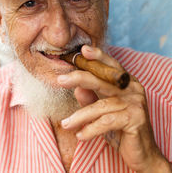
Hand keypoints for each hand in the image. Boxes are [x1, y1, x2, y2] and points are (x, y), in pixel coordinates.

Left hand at [58, 45, 171, 171]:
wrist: (142, 153)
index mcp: (126, 83)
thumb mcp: (102, 112)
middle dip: (80, 78)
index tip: (83, 50)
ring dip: (80, 116)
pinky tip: (80, 135)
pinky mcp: (136, 118)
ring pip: (101, 105)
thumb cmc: (121, 129)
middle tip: (61, 80)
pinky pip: (107, 121)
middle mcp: (133, 88)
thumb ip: (91, 98)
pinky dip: (91, 129)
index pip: (111, 65)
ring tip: (65, 124)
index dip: (98, 56)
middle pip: (103, 79)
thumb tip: (77, 88)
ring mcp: (136, 102)